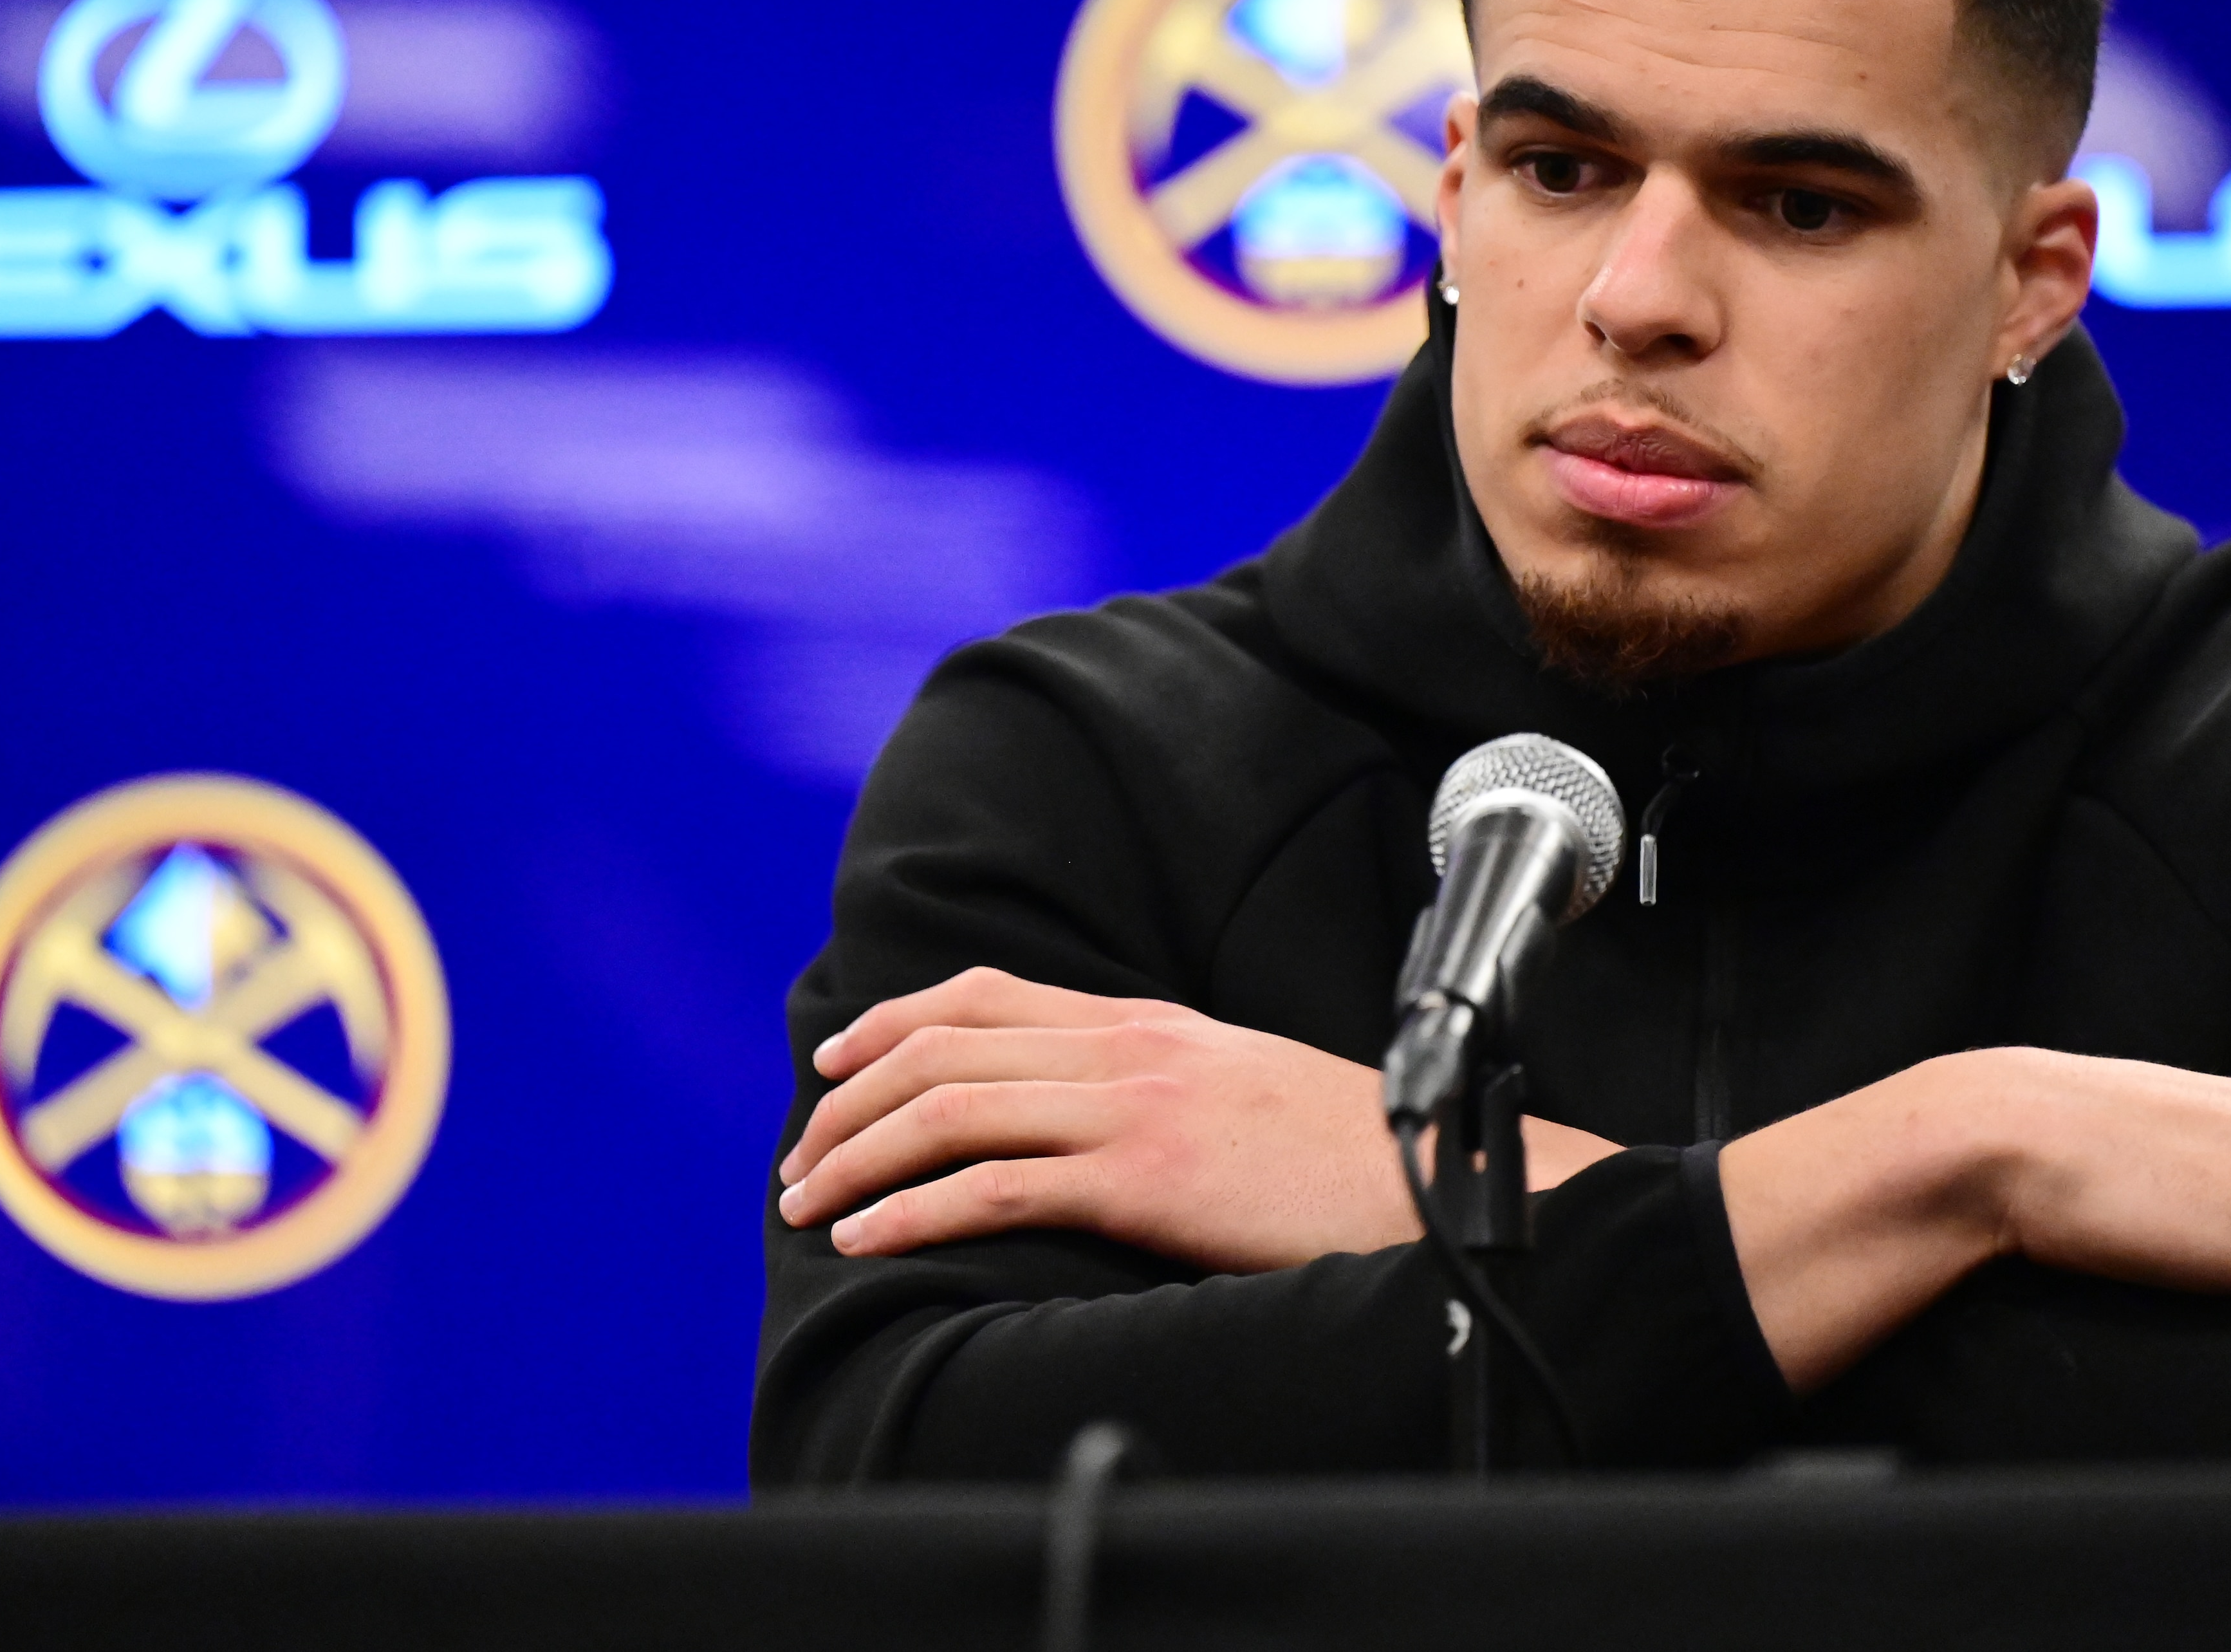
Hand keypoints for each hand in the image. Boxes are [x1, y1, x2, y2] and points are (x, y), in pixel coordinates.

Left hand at [776, 965, 1622, 1272]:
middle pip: (946, 1045)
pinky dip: (914, 1209)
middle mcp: (1127, 1046)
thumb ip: (1158, 1080)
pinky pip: (994, 1187)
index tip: (838, 1063)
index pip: (988, 994)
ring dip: (860, 1155)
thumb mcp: (1237, 1085)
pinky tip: (870, 1236)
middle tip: (801, 1155)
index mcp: (1148, 1020)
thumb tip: (1087, 1111)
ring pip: (952, 1108)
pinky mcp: (1143, 1178)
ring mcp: (1133, 1107)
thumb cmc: (1341, 1154)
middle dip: (852, 1100)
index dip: (894, 1021)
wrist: (1429, 1176)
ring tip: (809, 1201)